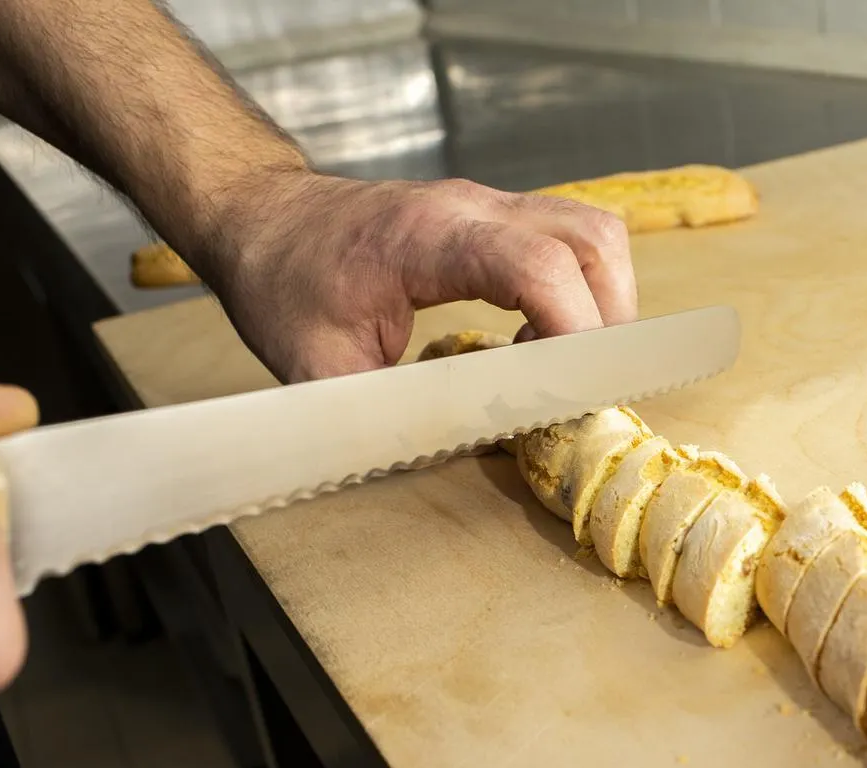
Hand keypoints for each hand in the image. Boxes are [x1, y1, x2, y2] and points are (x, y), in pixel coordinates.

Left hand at [207, 170, 637, 382]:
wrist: (259, 218)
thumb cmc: (282, 284)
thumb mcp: (317, 368)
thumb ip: (384, 415)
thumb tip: (444, 462)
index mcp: (428, 238)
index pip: (539, 264)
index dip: (575, 328)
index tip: (573, 391)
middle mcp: (472, 208)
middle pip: (592, 240)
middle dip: (606, 321)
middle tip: (578, 385)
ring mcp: (490, 205)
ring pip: (594, 234)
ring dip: (602, 302)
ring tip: (560, 362)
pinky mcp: (496, 217)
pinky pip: (571, 239)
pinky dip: (580, 290)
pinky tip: (536, 336)